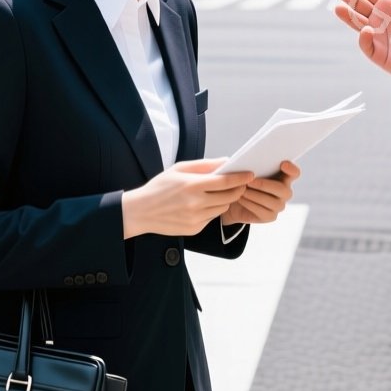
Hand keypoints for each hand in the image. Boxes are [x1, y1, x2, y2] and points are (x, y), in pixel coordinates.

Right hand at [121, 158, 253, 238]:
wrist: (141, 212)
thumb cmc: (159, 187)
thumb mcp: (179, 169)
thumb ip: (205, 165)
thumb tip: (226, 161)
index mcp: (193, 185)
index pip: (226, 181)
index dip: (241, 177)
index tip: (250, 174)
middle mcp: (196, 203)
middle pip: (229, 196)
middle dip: (237, 189)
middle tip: (239, 184)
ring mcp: (196, 218)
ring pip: (223, 208)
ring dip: (225, 200)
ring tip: (218, 193)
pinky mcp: (195, 229)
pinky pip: (212, 218)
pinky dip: (212, 210)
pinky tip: (203, 205)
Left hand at [220, 161, 301, 225]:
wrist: (234, 198)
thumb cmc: (242, 179)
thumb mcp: (246, 170)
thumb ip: (251, 164)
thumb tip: (247, 162)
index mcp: (283, 176)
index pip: (295, 173)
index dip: (292, 169)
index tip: (282, 164)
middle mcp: (285, 191)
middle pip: (283, 189)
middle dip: (265, 185)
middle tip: (249, 182)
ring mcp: (279, 205)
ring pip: (272, 202)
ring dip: (255, 195)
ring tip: (241, 190)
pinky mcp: (271, 216)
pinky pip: (263, 211)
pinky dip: (250, 204)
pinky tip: (240, 198)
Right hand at [332, 0, 390, 92]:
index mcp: (386, 4)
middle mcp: (377, 18)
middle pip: (357, 4)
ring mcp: (376, 36)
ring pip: (357, 24)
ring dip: (348, 16)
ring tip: (338, 8)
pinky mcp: (378, 53)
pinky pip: (367, 45)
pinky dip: (364, 38)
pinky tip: (366, 30)